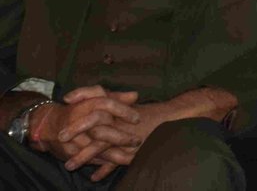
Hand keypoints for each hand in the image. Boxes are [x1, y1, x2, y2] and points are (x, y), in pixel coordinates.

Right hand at [31, 86, 139, 178]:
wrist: (48, 124)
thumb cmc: (78, 109)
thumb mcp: (95, 98)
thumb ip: (116, 97)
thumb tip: (135, 95)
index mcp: (87, 104)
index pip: (107, 104)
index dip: (123, 111)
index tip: (137, 119)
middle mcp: (80, 121)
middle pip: (102, 130)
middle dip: (120, 137)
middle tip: (137, 141)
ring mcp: (74, 138)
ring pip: (95, 148)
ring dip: (114, 154)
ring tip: (131, 158)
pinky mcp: (69, 152)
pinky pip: (88, 159)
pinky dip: (102, 162)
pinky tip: (116, 164)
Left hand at [61, 87, 234, 181]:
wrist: (176, 118)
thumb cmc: (154, 113)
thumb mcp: (134, 106)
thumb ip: (120, 104)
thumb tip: (106, 101)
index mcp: (121, 107)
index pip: (99, 98)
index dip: (83, 96)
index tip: (67, 99)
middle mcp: (121, 119)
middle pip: (94, 122)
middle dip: (76, 129)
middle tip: (61, 138)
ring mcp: (126, 133)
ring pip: (101, 143)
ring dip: (84, 155)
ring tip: (69, 166)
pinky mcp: (133, 147)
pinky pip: (116, 159)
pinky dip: (105, 168)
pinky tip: (95, 177)